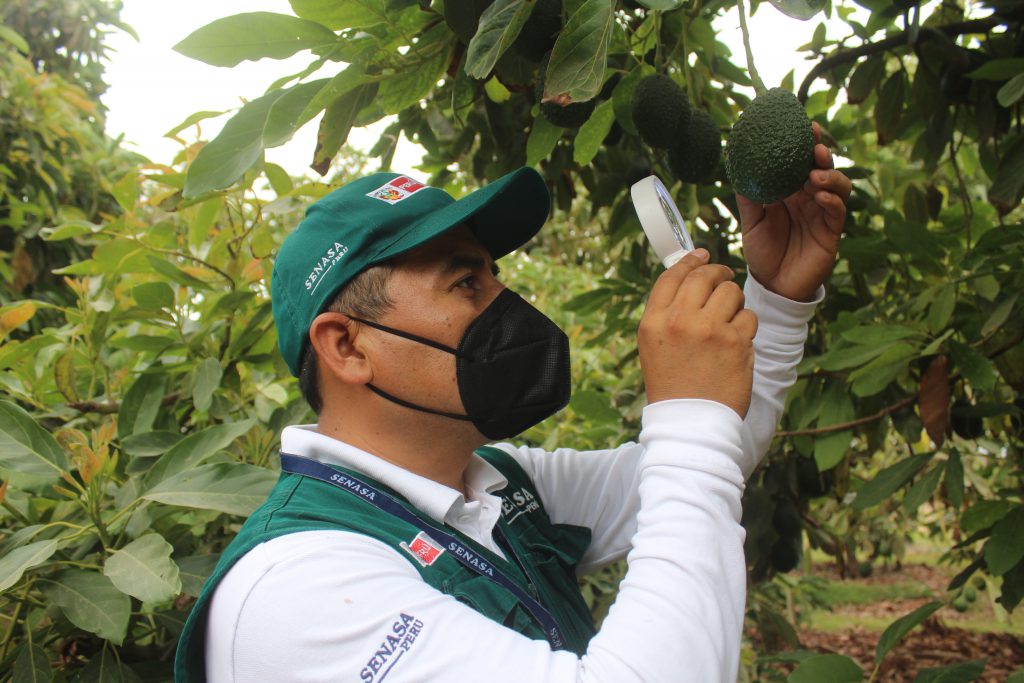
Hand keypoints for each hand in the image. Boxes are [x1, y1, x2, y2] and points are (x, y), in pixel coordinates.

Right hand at [638, 249, 758, 417]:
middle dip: (718, 272)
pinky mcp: (736, 343)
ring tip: (729, 320)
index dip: (689, 260)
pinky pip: (749, 317)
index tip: (701, 254)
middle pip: (703, 276)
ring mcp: (709, 330)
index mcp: (653, 322)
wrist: (690, 423)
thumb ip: (668, 312)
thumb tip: (691, 275)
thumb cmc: (673, 385)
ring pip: (731, 292)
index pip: (672, 276)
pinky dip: (746, 326)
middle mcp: (679, 321)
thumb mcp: (654, 346)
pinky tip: (737, 342)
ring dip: (734, 302)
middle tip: (724, 277)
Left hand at [738, 122, 852, 301]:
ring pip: (838, 185)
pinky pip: (837, 211)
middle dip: (821, 153)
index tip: (805, 125)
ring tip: (815, 173)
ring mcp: (822, 213)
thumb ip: (749, 198)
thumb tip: (739, 170)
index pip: (802, 162)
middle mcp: (810, 198)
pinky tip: (820, 194)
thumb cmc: (763, 252)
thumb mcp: (751, 222)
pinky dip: (831, 199)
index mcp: (791, 192)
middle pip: (823, 168)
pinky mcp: (831, 232)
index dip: (806, 144)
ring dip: (830, 175)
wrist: (772, 285)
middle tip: (814, 144)